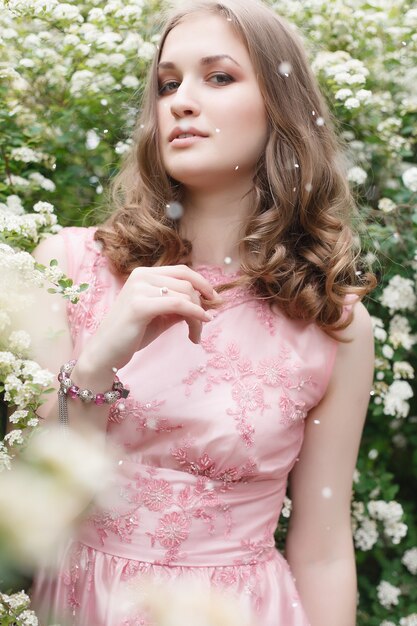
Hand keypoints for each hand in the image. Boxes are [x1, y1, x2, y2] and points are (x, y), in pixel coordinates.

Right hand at [78, 264, 217, 374]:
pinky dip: (195, 314)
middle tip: (204, 325)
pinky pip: (178, 305)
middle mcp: (141, 276)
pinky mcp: (140, 306)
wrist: (105, 353)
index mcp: (144, 274)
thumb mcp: (161, 316)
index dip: (203, 284)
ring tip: (195, 335)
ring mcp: (139, 289)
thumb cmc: (132, 335)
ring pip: (186, 295)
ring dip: (198, 317)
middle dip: (202, 304)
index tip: (215, 300)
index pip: (182, 271)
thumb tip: (208, 302)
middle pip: (187, 283)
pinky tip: (202, 324)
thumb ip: (180, 306)